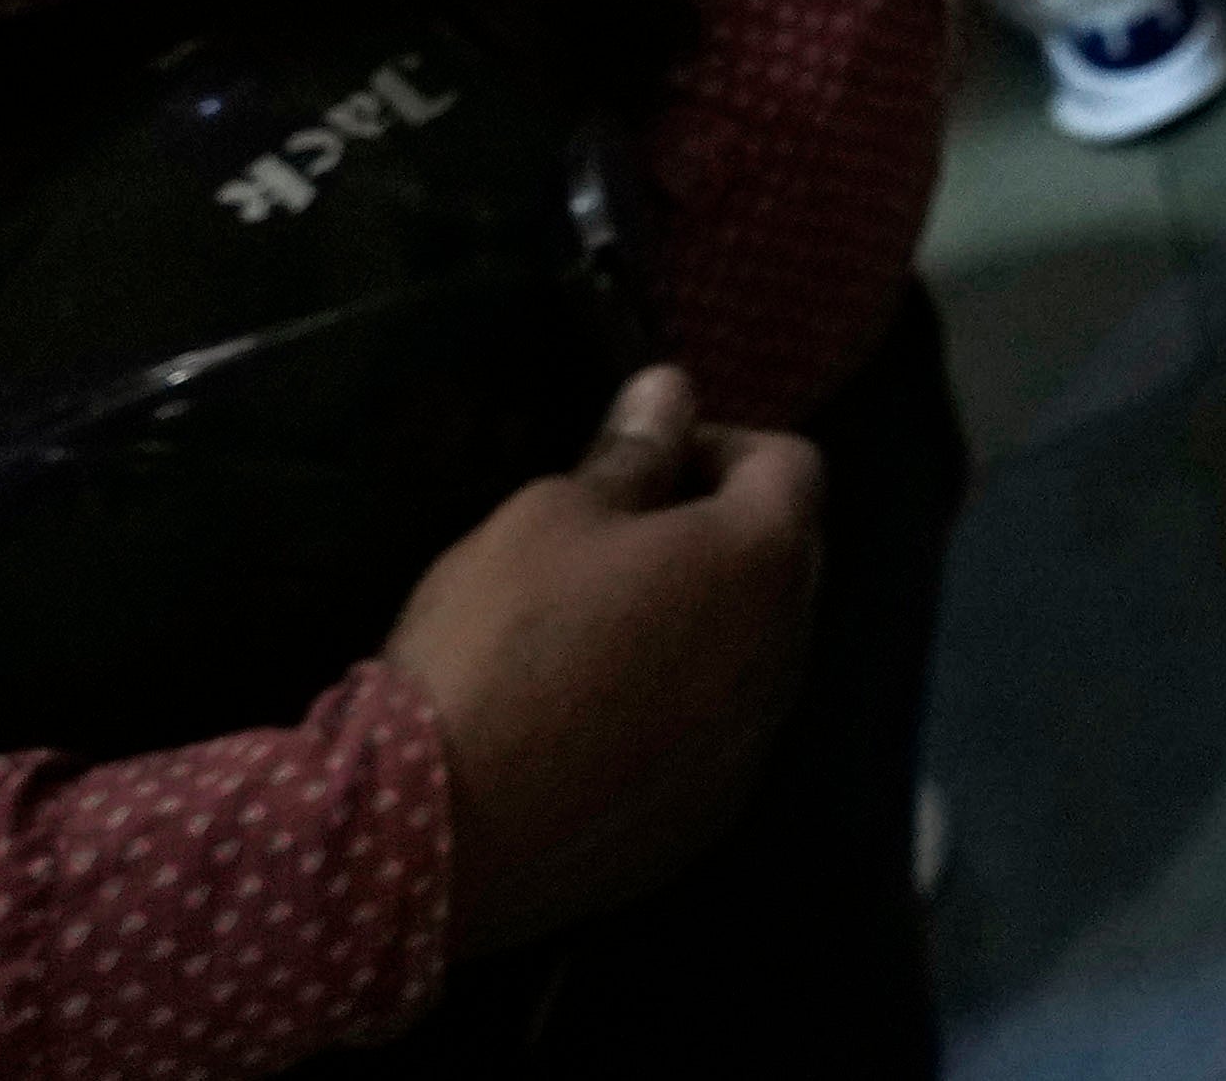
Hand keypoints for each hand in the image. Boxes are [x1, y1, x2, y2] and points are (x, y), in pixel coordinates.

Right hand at [387, 364, 821, 960]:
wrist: (435, 835)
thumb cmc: (495, 645)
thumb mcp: (548, 517)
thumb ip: (632, 453)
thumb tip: (672, 389)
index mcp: (762, 561)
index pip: (790, 465)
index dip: (719, 445)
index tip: (642, 463)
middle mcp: (785, 654)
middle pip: (782, 560)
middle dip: (718, 533)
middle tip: (612, 541)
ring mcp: (751, 748)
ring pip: (753, 654)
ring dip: (701, 626)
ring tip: (594, 632)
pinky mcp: (703, 820)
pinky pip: (713, 738)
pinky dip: (674, 712)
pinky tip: (586, 721)